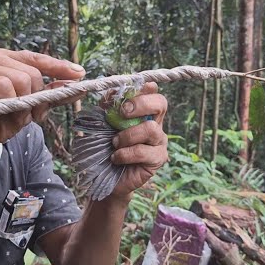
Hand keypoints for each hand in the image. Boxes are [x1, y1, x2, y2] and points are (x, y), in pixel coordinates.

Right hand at [0, 49, 85, 156]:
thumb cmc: (0, 121)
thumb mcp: (31, 105)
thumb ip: (51, 92)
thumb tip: (77, 81)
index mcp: (5, 58)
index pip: (36, 58)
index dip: (59, 67)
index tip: (80, 75)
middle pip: (32, 73)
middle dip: (36, 98)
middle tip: (29, 115)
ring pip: (21, 79)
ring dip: (23, 105)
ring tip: (12, 116)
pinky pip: (4, 87)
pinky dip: (10, 104)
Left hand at [107, 82, 168, 198]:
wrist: (104, 175)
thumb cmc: (106, 147)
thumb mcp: (103, 123)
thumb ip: (108, 107)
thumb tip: (112, 92)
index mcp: (145, 113)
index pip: (153, 94)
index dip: (145, 89)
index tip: (127, 95)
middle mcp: (156, 125)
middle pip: (160, 104)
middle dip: (140, 104)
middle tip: (122, 113)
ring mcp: (159, 142)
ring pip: (151, 129)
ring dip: (127, 135)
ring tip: (114, 143)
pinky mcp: (157, 160)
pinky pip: (142, 151)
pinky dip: (125, 153)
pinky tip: (116, 158)